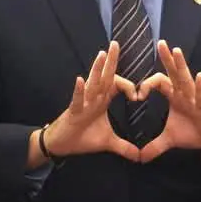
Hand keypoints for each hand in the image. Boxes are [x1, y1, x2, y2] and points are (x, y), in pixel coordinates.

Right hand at [41, 43, 140, 161]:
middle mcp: (93, 98)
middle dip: (111, 61)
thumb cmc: (82, 138)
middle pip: (105, 76)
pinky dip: (79, 90)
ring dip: (97, 69)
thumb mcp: (108, 143)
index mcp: (102, 101)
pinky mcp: (73, 111)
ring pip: (92, 83)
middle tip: (116, 44)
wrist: (61, 145)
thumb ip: (124, 147)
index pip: (117, 86)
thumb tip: (140, 157)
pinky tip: (81, 79)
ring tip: (102, 54)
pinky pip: (77, 99)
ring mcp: (83, 103)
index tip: (140, 95)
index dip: (129, 87)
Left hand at [135, 41, 200, 162]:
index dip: (147, 85)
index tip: (136, 95)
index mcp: (175, 97)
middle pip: (174, 72)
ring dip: (181, 65)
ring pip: (186, 79)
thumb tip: (138, 158)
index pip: (160, 82)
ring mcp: (195, 99)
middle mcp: (184, 94)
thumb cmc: (193, 133)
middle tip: (160, 43)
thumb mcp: (168, 140)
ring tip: (176, 51)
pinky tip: (200, 75)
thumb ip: (153, 147)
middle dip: (167, 58)